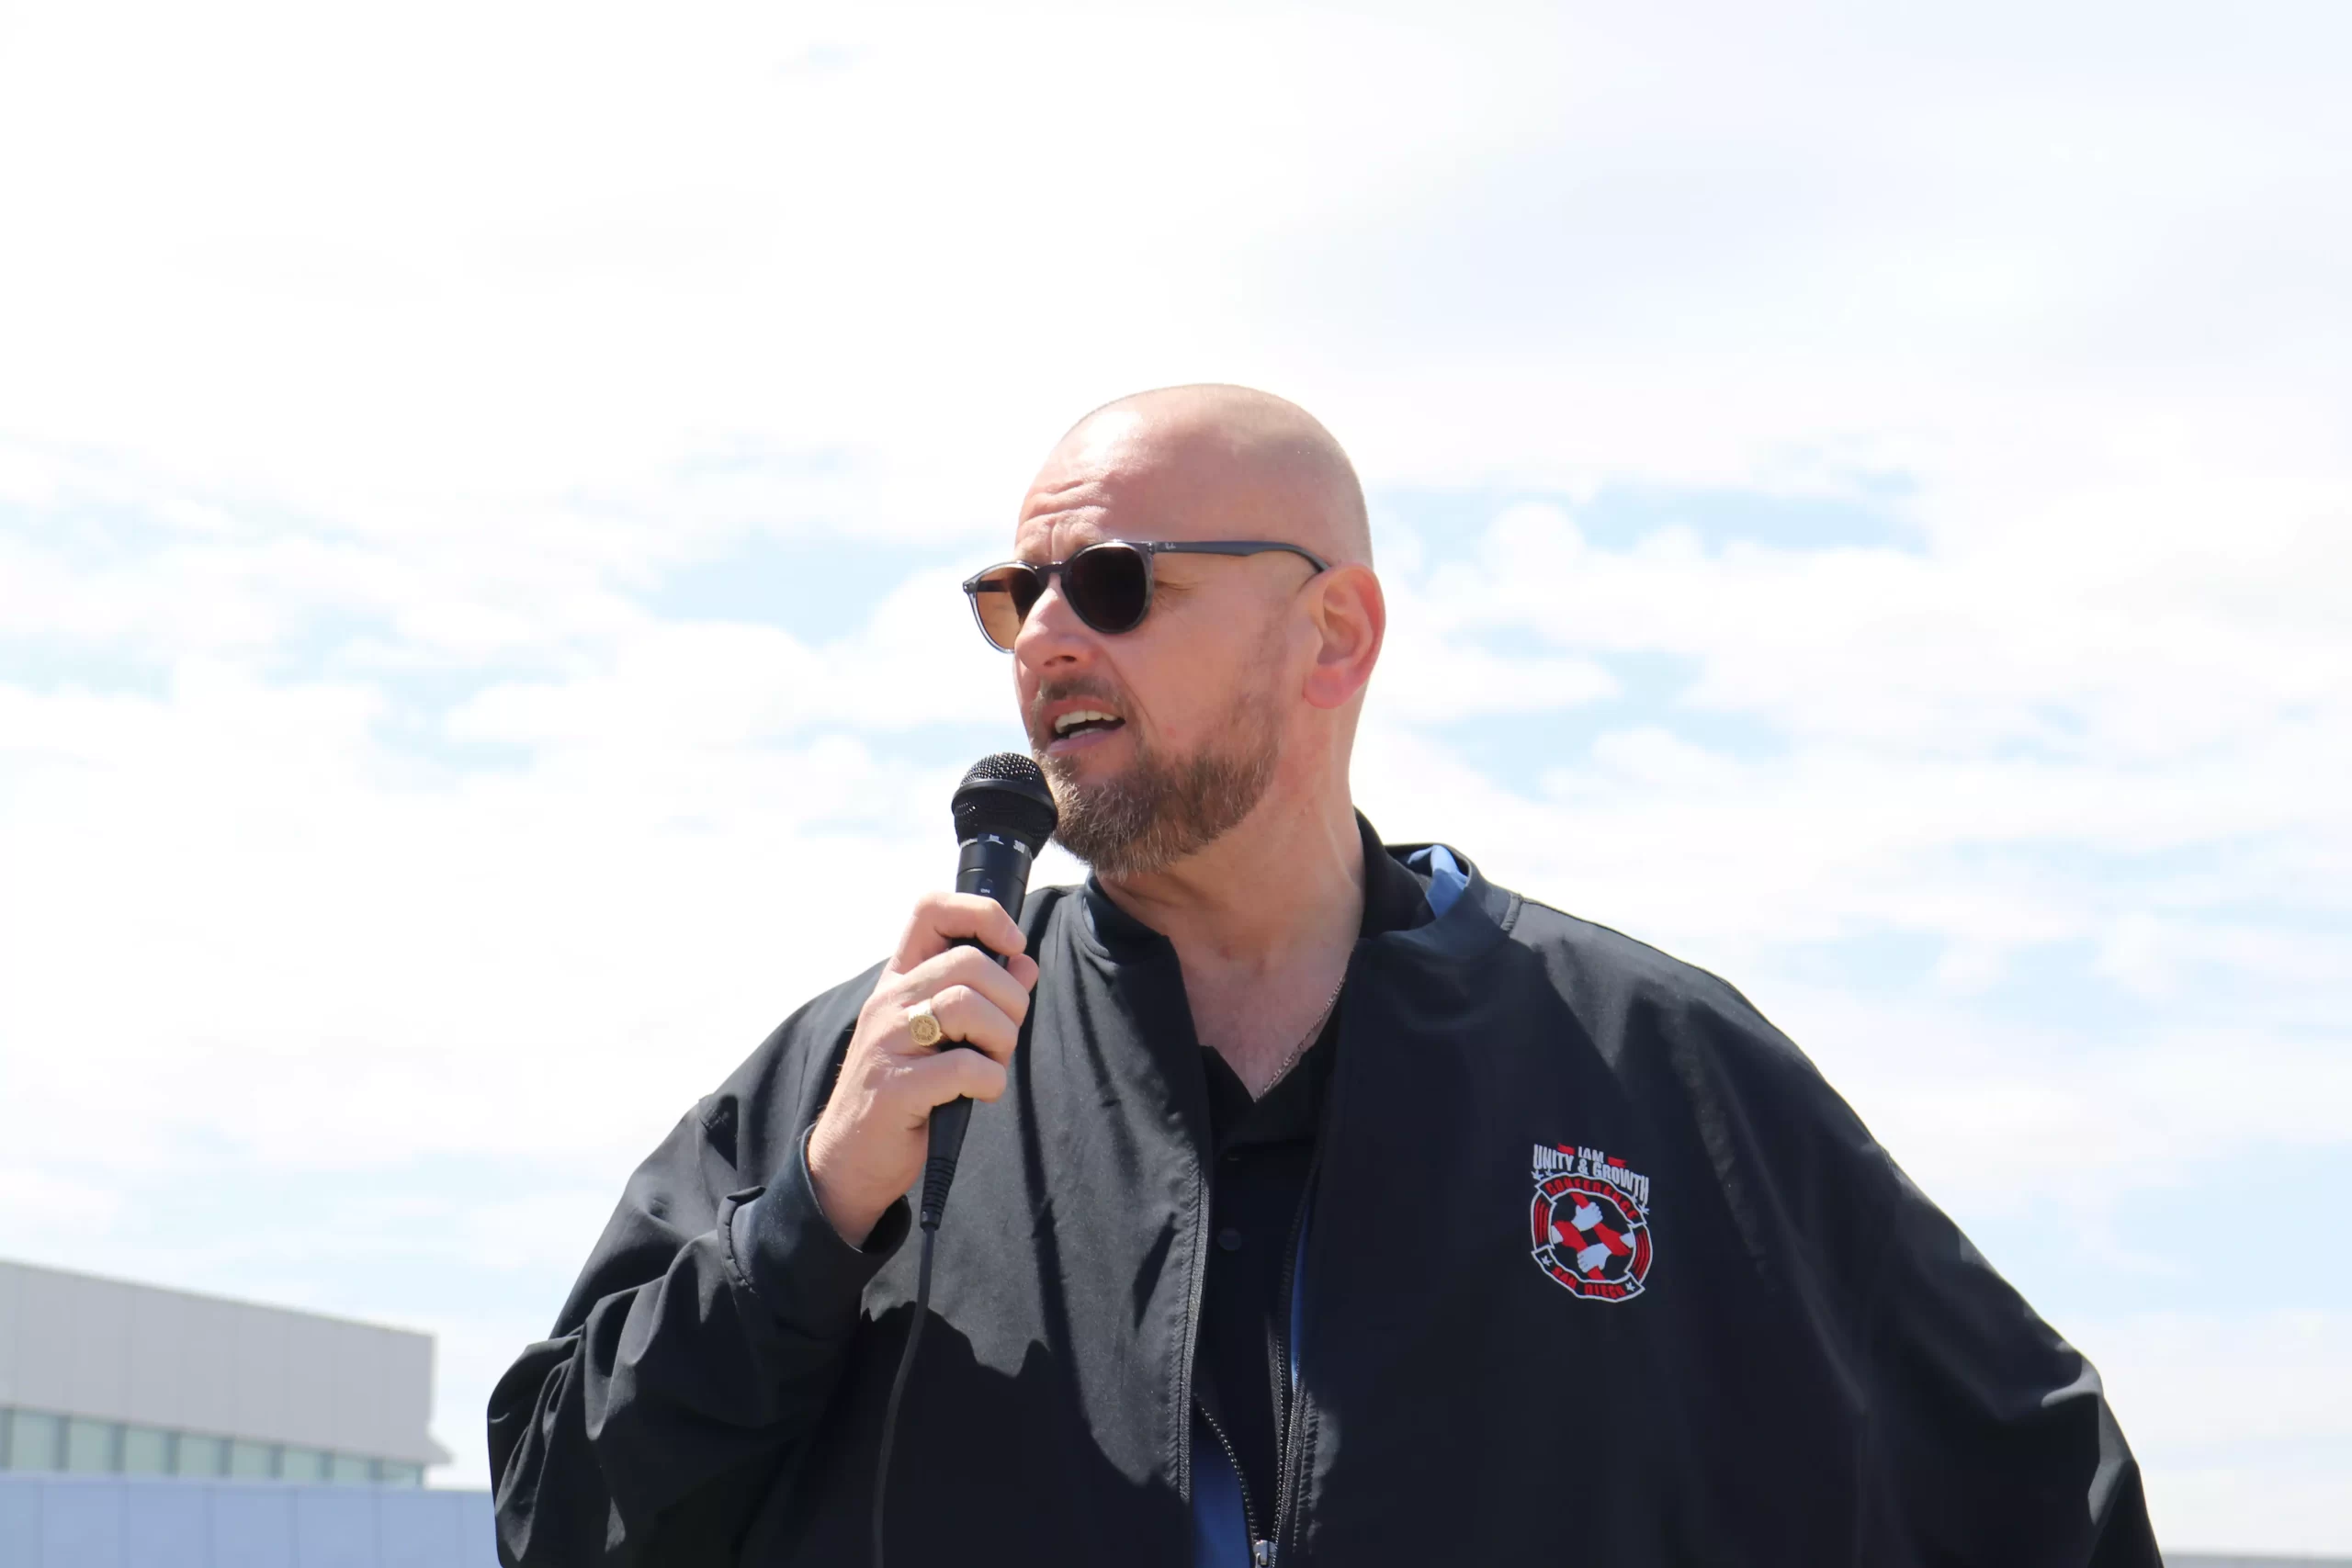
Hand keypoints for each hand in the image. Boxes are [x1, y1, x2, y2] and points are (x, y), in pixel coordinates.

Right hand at [805, 893, 1039, 1246]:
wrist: (849, 1160)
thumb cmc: (906, 1093)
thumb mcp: (940, 1036)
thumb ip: (982, 997)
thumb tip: (1025, 965)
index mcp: (899, 981)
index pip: (931, 910)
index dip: (982, 914)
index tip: (1012, 945)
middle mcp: (889, 1001)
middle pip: (970, 962)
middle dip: (1010, 1001)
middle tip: (1002, 1039)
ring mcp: (887, 1042)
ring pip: (969, 1006)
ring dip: (1002, 1041)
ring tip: (990, 1066)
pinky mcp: (896, 1087)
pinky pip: (966, 1066)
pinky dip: (990, 1081)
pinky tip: (979, 1094)